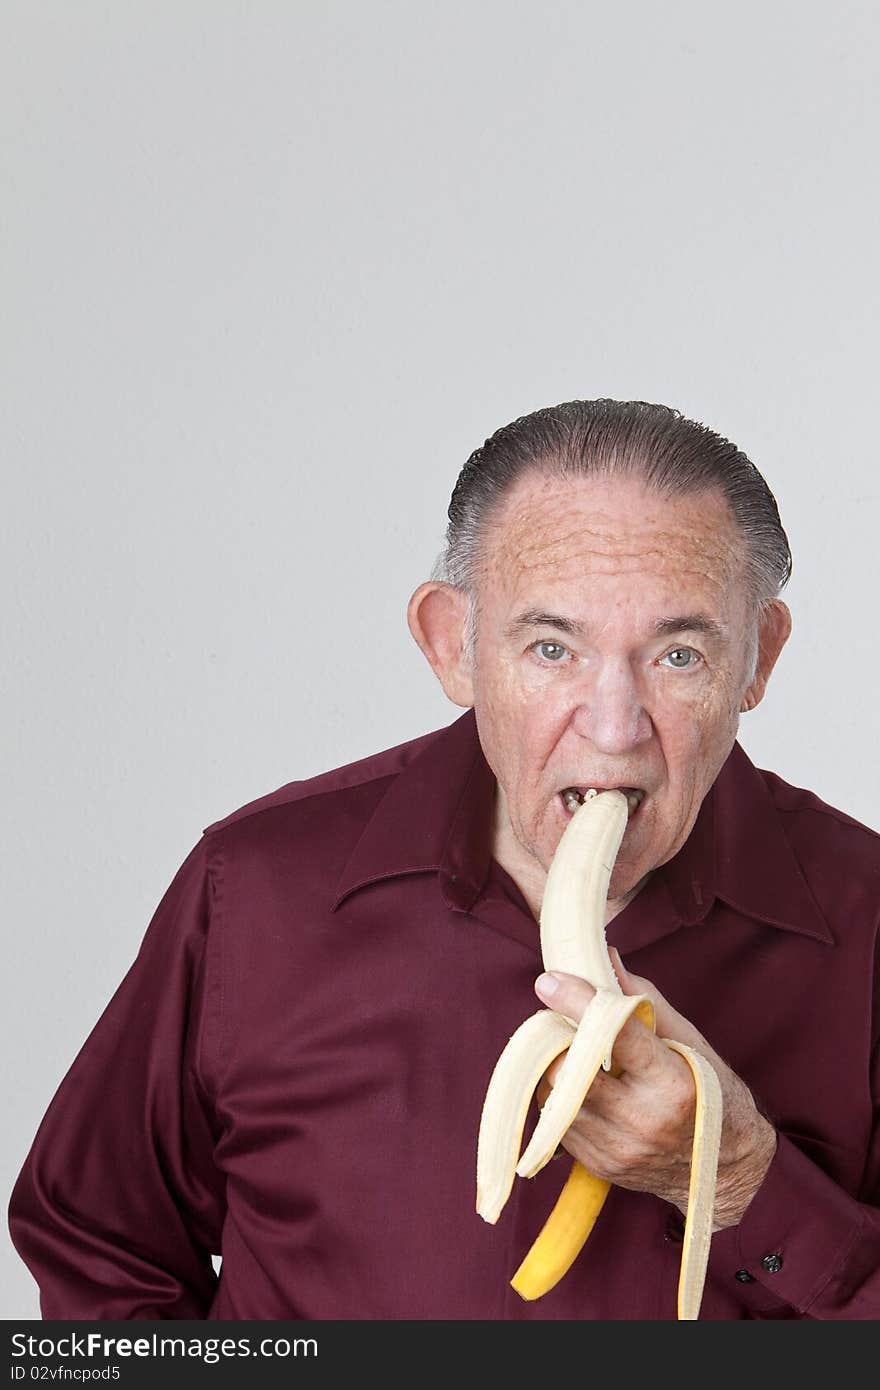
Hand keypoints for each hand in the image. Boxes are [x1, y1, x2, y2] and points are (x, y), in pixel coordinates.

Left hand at [534, 953, 777, 1228]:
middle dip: (558, 1042)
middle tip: (561, 1023)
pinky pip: (558, 1124)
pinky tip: (583, 1088)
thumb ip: (644, 1000)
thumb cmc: (711, 1092)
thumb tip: (605, 959)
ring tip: (573, 1055)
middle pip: (569, 1072)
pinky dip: (561, 1099)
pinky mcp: (600, 1166)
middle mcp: (643, 1121)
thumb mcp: (690, 1041)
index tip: (549, 981)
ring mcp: (619, 1150)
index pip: (614, 1036)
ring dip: (555, 1070)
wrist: (727, 1170)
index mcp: (672, 1083)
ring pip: (554, 1099)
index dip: (577, 1003)